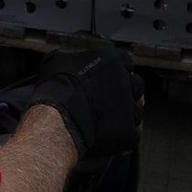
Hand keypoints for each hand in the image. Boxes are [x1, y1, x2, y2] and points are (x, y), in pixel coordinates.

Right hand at [29, 42, 142, 157]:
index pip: (125, 61)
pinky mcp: (128, 132)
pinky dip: (122, 134)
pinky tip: (108, 134)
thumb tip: (66, 58)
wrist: (60, 118)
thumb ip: (70, 57)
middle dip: (126, 91)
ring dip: (125, 114)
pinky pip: (132, 133)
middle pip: (136, 85)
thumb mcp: (55, 60)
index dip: (117, 69)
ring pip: (135, 110)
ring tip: (106, 120)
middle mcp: (125, 82)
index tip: (110, 76)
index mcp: (111, 60)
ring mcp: (129, 108)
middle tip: (111, 99)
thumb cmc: (57, 89)